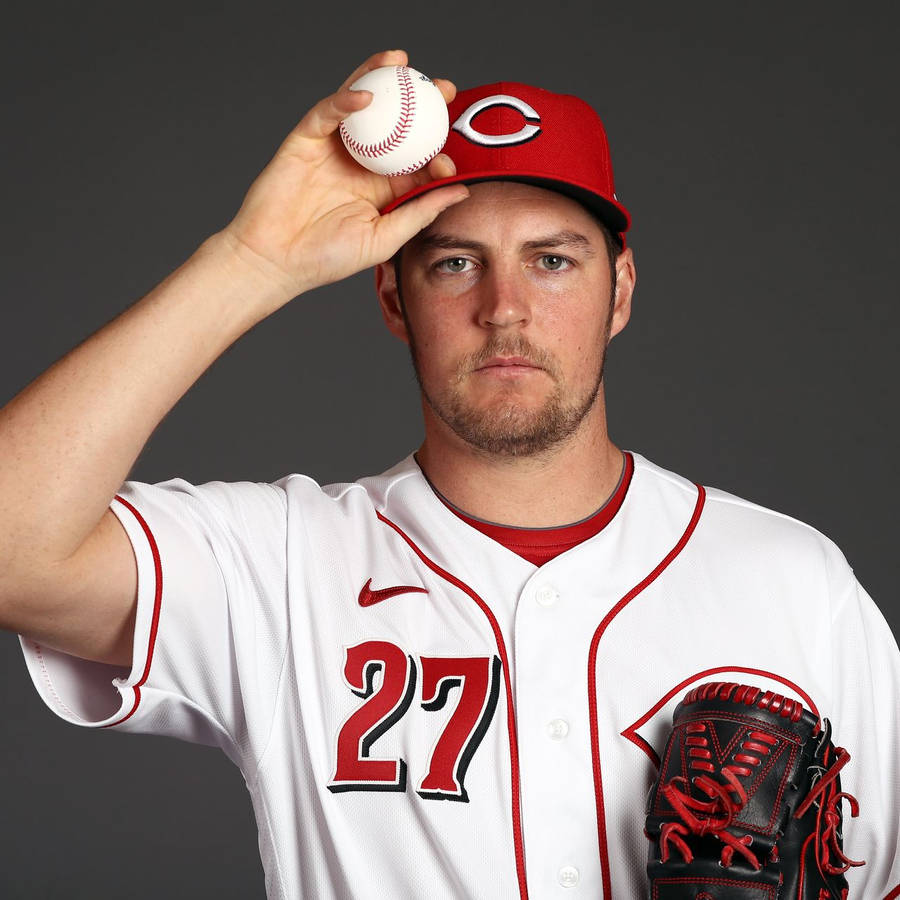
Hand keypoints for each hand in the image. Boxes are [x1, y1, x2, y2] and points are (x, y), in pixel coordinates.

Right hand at [219, 50, 468, 306]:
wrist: (277, 260)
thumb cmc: (328, 258)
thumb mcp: (385, 238)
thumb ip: (420, 212)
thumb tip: (462, 190)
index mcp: (384, 187)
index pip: (417, 158)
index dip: (437, 149)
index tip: (448, 157)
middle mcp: (362, 162)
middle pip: (396, 122)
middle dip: (420, 101)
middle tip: (444, 89)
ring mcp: (334, 148)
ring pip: (361, 104)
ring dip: (381, 78)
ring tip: (401, 62)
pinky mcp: (307, 139)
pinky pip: (328, 112)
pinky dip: (346, 99)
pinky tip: (366, 93)